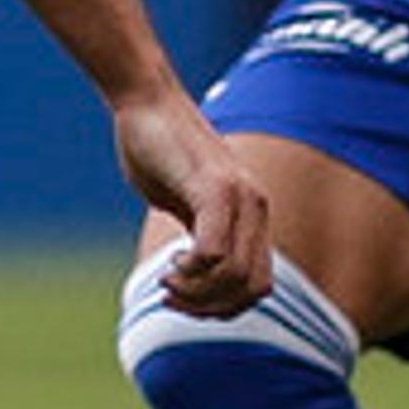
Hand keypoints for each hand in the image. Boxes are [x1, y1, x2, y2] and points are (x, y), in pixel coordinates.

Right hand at [113, 89, 272, 317]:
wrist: (148, 99)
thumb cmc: (159, 149)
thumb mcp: (184, 201)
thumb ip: (198, 234)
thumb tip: (192, 274)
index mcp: (253, 213)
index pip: (260, 286)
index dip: (224, 307)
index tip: (185, 299)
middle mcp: (256, 206)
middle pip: (253, 290)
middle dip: (210, 309)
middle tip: (172, 296)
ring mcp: (239, 197)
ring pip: (235, 277)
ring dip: (196, 293)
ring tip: (169, 282)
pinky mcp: (213, 188)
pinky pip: (213, 253)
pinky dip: (191, 271)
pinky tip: (171, 263)